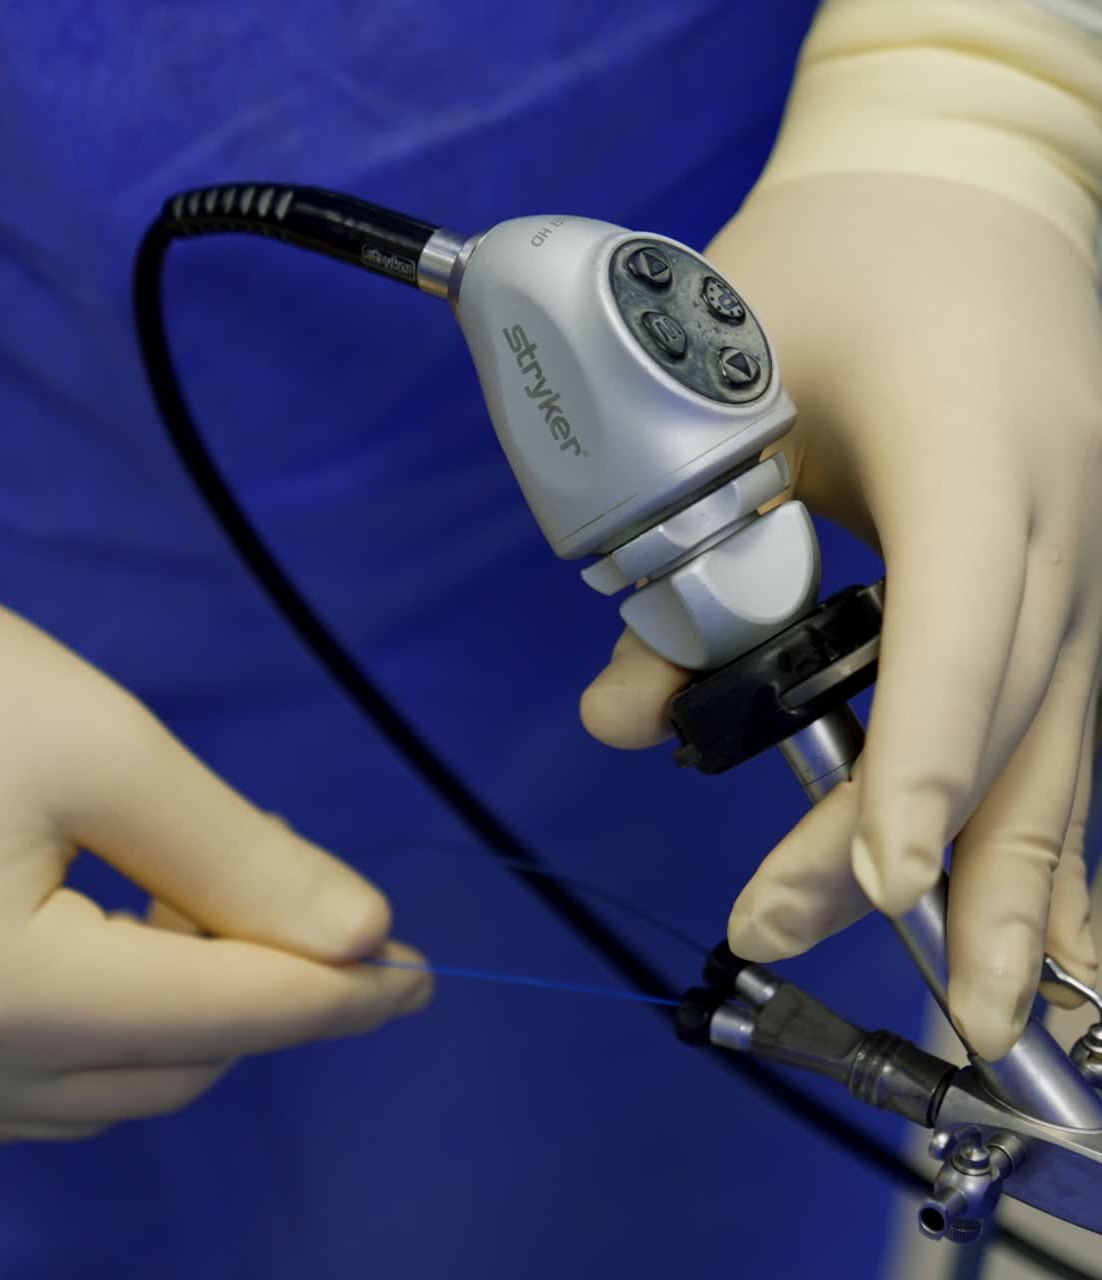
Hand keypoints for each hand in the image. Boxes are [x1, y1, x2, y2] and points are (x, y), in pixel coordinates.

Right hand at [0, 538, 429, 1140]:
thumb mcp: (106, 750)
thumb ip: (241, 857)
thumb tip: (362, 935)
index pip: (222, 1017)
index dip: (339, 995)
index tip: (420, 973)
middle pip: (175, 1067)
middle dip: (265, 990)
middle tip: (296, 892)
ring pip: (116, 1090)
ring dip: (194, 1009)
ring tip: (205, 896)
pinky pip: (47, 1085)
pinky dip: (122, 1025)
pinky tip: (131, 936)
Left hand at [581, 174, 1101, 1059]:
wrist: (960, 180)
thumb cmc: (830, 261)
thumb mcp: (722, 382)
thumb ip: (672, 552)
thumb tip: (617, 721)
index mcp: (982, 437)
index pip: (965, 617)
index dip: (922, 754)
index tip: (874, 882)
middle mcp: (1066, 504)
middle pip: (1004, 710)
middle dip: (914, 851)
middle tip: (787, 936)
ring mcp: (1092, 541)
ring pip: (1062, 736)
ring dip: (1012, 879)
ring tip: (971, 1005)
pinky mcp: (1079, 569)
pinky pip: (1063, 716)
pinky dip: (1033, 823)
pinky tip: (1018, 917)